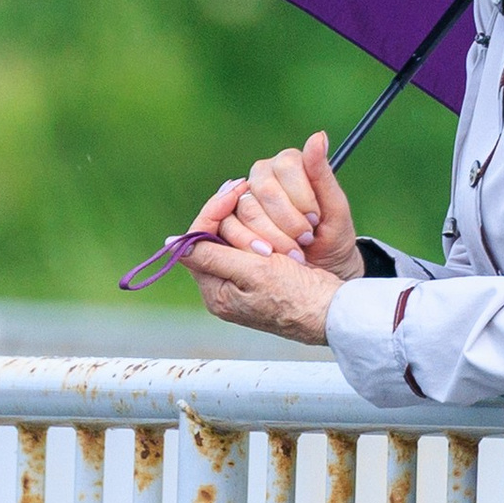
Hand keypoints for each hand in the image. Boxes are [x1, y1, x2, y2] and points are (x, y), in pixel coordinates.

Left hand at [178, 130, 362, 349]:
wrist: (333, 313)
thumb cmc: (296, 298)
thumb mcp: (252, 273)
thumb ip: (211, 257)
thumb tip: (170, 245)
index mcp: (216, 291)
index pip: (198, 240)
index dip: (213, 210)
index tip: (235, 190)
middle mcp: (224, 288)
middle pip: (215, 237)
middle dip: (235, 217)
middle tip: (253, 196)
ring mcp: (242, 283)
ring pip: (235, 237)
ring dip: (253, 223)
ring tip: (273, 216)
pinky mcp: (261, 277)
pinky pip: (253, 245)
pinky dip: (265, 232)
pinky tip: (278, 224)